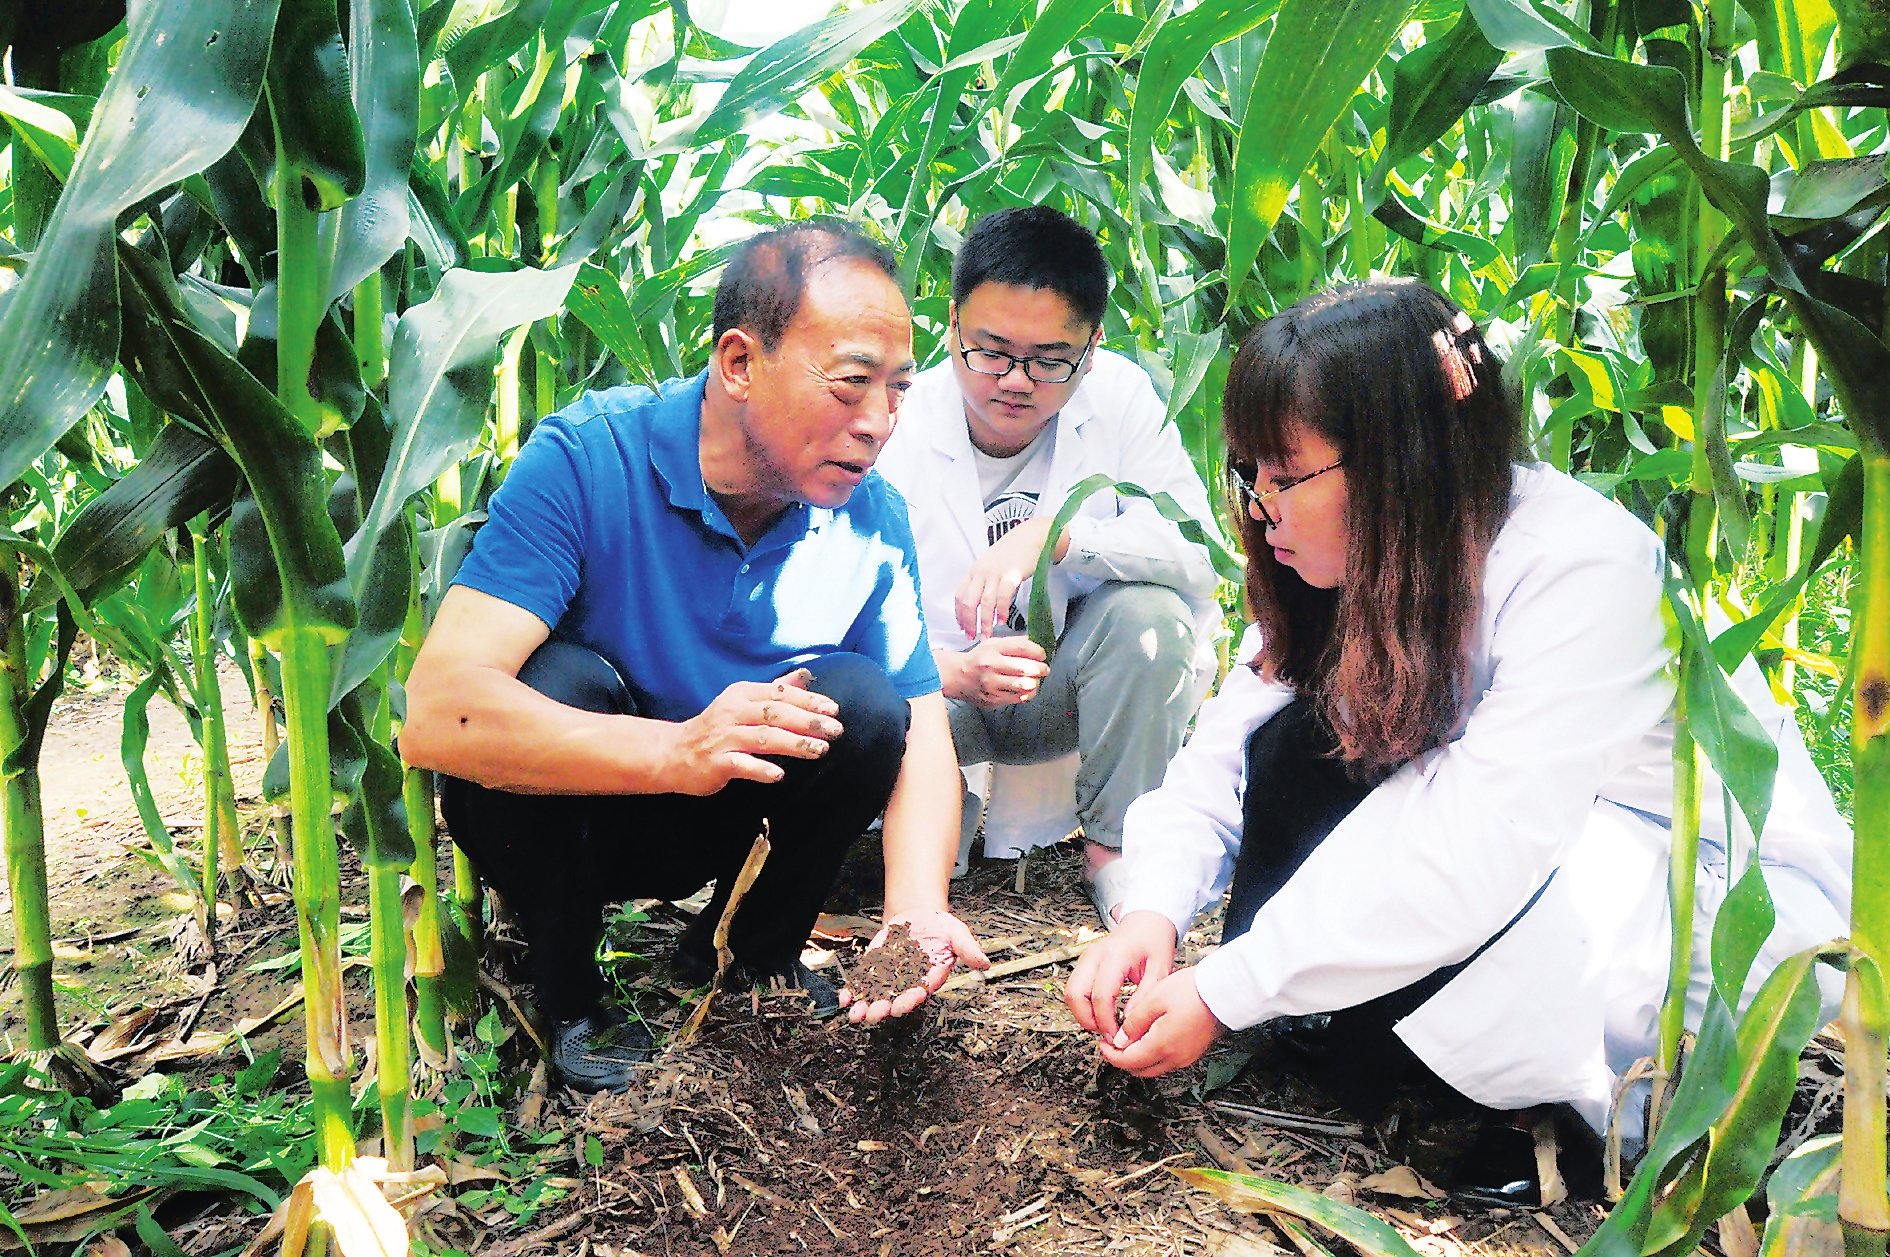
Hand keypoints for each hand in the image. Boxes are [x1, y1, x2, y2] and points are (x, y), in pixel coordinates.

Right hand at [663, 669, 843, 794]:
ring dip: (793, 744)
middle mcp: (732, 712)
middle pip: (775, 714)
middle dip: (807, 721)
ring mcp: (723, 738)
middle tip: (835, 730)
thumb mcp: (743, 703)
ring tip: (819, 750)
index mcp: (741, 695)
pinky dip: (761, 769)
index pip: (779, 694)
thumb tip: (805, 676)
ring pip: (763, 738)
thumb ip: (774, 691)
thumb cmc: (716, 728)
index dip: (808, 701)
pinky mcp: (716, 762)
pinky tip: (779, 775)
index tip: (833, 709)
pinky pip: (741, 764)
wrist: (673, 752)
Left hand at [839, 908, 989, 1025]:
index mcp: (930, 977)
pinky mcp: (876, 968)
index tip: (898, 1006)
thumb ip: (968, 950)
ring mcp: (891, 977)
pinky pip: (864, 982)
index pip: (919, 991)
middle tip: (872, 1015)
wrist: (920, 915)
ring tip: (855, 1015)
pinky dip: (854, 991)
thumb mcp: (957, 933)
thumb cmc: (941, 927)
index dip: (909, 999)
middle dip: (883, 1008)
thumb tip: (985, 964)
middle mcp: (910, 982)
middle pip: (895, 999)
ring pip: (877, 995)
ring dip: (865, 1006)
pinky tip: (844, 998)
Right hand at [944, 637, 1048, 707]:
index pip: (1022, 647)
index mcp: (992, 649)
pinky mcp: (993, 699)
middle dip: (1040, 669)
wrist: (959, 677)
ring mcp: (991, 684)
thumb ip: (1014, 643)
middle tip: (1044, 669)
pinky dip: (1027, 693)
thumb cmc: (980, 659)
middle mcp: (991, 666)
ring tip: (1036, 680)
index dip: (1037, 651)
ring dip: (1035, 682)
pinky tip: (1027, 689)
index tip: (1042, 654)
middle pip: (1024, 667)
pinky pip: (1017, 698)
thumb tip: (1037, 644)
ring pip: (1023, 685)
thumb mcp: (993, 644)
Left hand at [954, 517, 1062, 639]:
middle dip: (969, 622)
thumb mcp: (989, 565)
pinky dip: (1001, 610)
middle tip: (972, 637)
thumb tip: (976, 603)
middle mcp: (981, 572)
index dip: (959, 615)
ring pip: (985, 602)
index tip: (962, 629)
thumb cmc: (1010, 553)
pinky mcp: (1012, 574)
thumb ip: (982, 581)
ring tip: (987, 634)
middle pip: (969, 602)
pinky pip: (1003, 595)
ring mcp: (996, 573)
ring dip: (985, 621)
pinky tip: (1002, 620)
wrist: (1029, 537)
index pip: (959, 596)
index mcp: (974, 571)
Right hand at [1064, 910, 1177, 1040]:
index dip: (1105, 1021)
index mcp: (1115, 956)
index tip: (1116, 1036)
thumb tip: (1129, 1023)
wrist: (1146, 922)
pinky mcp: (1084, 963)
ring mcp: (1086, 958)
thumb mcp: (1160, 970)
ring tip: (1105, 1024)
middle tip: (1107, 1032)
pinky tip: (1101, 1012)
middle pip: (1074, 994)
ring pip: (1070, 992)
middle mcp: (1094, 955)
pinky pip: (1075, 988)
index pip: (1100, 995)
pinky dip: (1083, 1004)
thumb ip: (1144, 997)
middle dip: (1087, 1019)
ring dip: (1083, 1013)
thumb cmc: (1154, 942)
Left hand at [1098, 968, 1224, 1077]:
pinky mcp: (1194, 1052)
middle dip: (1123, 1059)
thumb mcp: (1154, 999)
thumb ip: (1134, 1022)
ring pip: (1154, 1067)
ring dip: (1139, 1057)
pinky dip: (1154, 1054)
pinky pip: (1168, 1060)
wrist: (1224, 991)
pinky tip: (1150, 1037)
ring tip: (1130, 1038)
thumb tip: (1121, 1039)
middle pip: (1140, 1070)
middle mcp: (1175, 1058)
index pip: (1127, 1062)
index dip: (1110, 1055)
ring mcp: (1186, 1057)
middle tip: (1113, 1042)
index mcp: (1162, 1046)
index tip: (1103, 1044)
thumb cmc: (1193, 991)